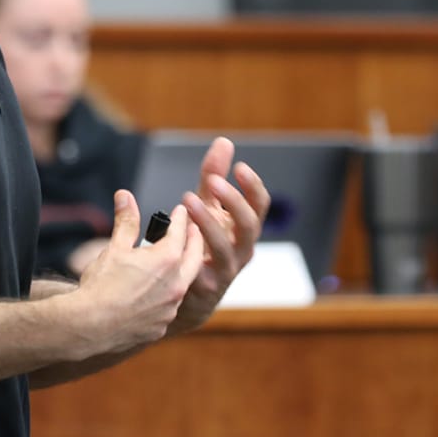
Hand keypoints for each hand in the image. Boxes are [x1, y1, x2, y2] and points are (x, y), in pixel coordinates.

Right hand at [73, 191, 203, 353]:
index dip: (181, 219)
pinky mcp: (161, 326)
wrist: (88, 327)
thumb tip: (125, 196)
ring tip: (177, 262)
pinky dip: (167, 296)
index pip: (181, 232)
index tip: (181, 211)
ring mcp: (170, 308)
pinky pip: (169, 307)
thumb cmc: (101, 286)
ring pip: (184, 284)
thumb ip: (126, 222)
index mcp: (167, 260)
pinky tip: (159, 294)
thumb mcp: (114, 248)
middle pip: (195, 257)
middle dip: (195, 241)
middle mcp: (176, 284)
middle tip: (194, 230)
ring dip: (183, 271)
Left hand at [171, 137, 270, 333]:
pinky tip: (177, 232)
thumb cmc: (199, 244)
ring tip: (188, 200)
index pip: (260, 206)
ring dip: (208, 222)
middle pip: (250, 226)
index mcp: (243, 228)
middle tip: (213, 181)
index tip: (240, 167)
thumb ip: (214, 175)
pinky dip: (191, 248)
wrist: (184, 295)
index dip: (253, 186)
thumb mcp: (206, 206)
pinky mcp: (205, 286)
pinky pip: (202, 267)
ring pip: (227, 248)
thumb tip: (224, 141)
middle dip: (234, 202)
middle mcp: (241, 250)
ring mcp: (226, 270)